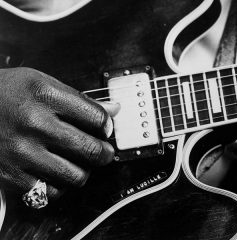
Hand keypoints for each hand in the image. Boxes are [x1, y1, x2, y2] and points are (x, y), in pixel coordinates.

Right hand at [0, 67, 119, 198]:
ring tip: (76, 161)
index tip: (104, 129)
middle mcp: (33, 123)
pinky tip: (54, 171)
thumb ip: (79, 99)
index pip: (97, 118)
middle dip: (104, 152)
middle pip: (92, 149)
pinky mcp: (11, 176)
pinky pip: (52, 192)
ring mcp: (21, 152)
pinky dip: (59, 185)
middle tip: (101, 150)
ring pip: (77, 175)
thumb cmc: (4, 95)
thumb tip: (114, 110)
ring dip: (83, 170)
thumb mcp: (40, 83)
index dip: (106, 126)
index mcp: (44, 95)